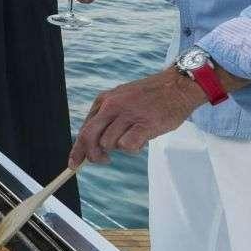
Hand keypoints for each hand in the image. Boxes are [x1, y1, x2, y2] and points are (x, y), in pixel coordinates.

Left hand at [69, 68, 203, 166]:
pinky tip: (142, 138)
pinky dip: (133, 148)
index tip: (73, 164)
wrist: (177, 86)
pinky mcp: (144, 124)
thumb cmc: (150, 97)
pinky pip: (127, 146)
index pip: (83, 129)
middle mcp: (112, 106)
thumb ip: (107, 118)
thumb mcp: (121, 99)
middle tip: (104, 160)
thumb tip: (92, 145)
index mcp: (104, 100)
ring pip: (108, 144)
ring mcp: (127, 114)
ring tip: (134, 136)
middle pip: (89, 138)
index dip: (78, 150)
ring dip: (120, 147)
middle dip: (92, 155)